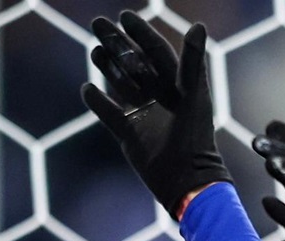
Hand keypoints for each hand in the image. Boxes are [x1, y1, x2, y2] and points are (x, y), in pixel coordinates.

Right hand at [82, 13, 230, 216]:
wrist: (186, 179)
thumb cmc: (195, 137)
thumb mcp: (194, 95)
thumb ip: (193, 61)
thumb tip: (198, 25)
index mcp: (177, 85)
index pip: (157, 51)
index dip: (142, 33)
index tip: (125, 16)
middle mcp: (159, 97)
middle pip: (135, 63)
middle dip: (117, 43)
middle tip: (98, 23)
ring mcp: (144, 116)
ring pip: (121, 84)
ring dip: (107, 67)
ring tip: (94, 50)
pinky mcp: (130, 135)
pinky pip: (110, 114)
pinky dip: (98, 102)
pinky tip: (87, 88)